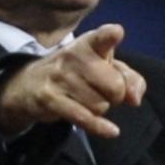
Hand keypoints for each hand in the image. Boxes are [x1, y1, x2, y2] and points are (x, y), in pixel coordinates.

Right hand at [0, 24, 146, 137]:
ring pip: (100, 106)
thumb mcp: (105, 68)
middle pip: (115, 86)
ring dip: (99, 109)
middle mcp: (74, 56)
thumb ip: (129, 79)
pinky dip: (99, 127)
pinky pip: (84, 117)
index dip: (110, 36)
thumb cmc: (77, 73)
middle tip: (103, 92)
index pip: (102, 37)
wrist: (29, 83)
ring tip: (85, 99)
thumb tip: (134, 99)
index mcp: (90, 44)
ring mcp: (60, 77)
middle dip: (115, 96)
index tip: (116, 33)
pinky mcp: (50, 98)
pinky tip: (111, 131)